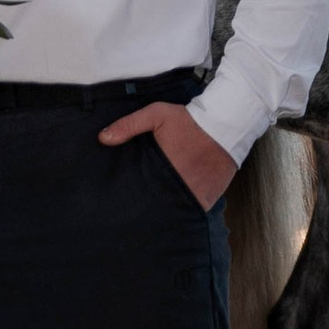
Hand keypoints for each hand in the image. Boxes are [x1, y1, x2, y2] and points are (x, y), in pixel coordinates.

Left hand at [100, 100, 235, 208]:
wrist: (226, 125)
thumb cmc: (189, 121)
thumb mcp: (157, 115)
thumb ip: (129, 125)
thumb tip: (102, 138)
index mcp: (162, 169)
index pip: (140, 192)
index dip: (131, 198)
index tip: (122, 200)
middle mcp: (178, 187)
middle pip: (156, 206)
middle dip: (146, 208)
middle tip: (134, 211)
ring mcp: (194, 197)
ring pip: (173, 212)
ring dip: (165, 212)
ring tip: (153, 213)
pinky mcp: (207, 200)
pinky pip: (190, 212)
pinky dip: (183, 212)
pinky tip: (174, 210)